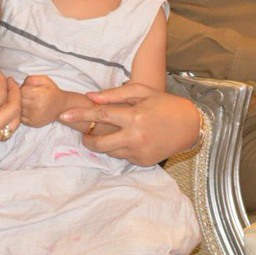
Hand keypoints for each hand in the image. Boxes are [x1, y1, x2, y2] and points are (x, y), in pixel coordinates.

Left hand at [20, 75, 62, 126]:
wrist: (61, 107)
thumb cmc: (51, 91)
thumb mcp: (44, 80)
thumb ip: (31, 78)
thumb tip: (20, 83)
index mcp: (40, 94)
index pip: (22, 90)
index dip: (24, 88)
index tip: (28, 89)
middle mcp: (37, 107)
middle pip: (19, 100)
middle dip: (21, 96)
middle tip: (28, 96)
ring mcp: (35, 116)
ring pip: (19, 109)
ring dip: (21, 105)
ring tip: (29, 102)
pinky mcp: (33, 123)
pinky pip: (20, 117)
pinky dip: (22, 113)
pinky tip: (28, 109)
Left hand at [59, 83, 198, 165]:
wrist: (191, 126)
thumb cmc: (165, 104)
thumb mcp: (142, 92)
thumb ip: (114, 94)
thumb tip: (90, 97)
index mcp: (134, 116)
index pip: (100, 115)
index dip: (80, 115)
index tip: (64, 116)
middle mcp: (135, 137)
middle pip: (99, 143)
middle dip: (86, 140)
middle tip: (85, 134)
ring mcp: (139, 152)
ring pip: (109, 152)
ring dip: (104, 144)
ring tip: (112, 133)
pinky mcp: (143, 162)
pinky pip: (123, 157)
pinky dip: (120, 148)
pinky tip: (129, 139)